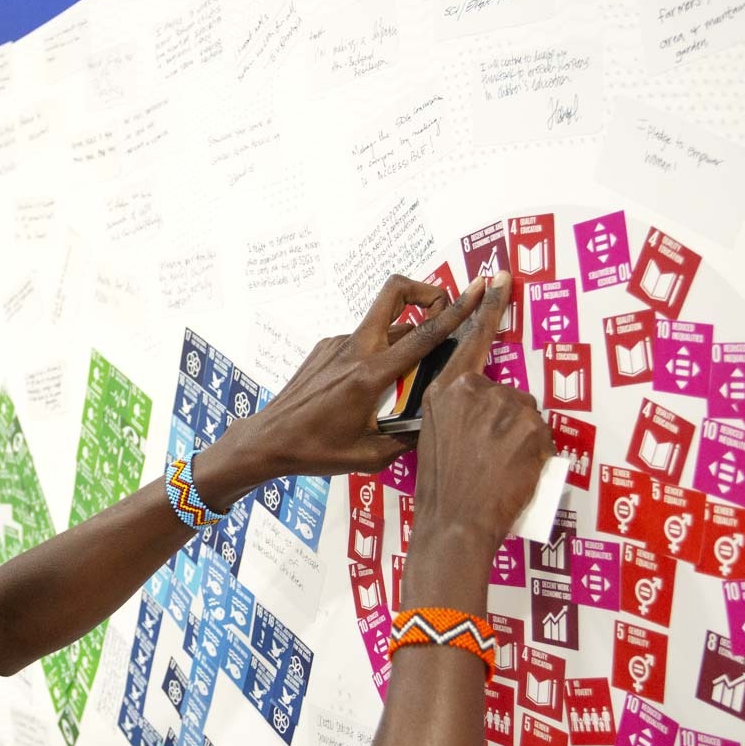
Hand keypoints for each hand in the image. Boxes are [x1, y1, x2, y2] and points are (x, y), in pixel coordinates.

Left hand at [196, 273, 495, 505]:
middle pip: (394, 293)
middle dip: (426, 290)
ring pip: (384, 324)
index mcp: (370, 375)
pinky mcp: (325, 348)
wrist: (267, 440)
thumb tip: (438, 424)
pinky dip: (380, 353)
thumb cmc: (316, 451)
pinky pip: (364, 341)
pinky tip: (373, 389)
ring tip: (409, 374)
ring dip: (405, 334)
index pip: (424, 335)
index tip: (477, 290)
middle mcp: (354, 350)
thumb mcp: (370, 455)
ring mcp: (337, 345)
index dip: (456, 310)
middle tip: (445, 307)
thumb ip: (409, 437)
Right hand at [401, 274, 552, 612]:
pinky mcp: (527, 426)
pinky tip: (515, 473)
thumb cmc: (440, 491)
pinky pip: (542, 434)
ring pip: (525, 414)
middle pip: (506, 392)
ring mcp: (502, 406)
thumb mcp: (432, 439)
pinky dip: (535, 453)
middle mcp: (471, 391)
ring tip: (499, 470)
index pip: (472, 338)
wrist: (454, 525)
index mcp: (443, 391)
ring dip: (520, 439)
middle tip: (489, 458)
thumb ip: (456, 413)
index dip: (489, 305)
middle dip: (505, 422)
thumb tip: (482, 416)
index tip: (501, 276)